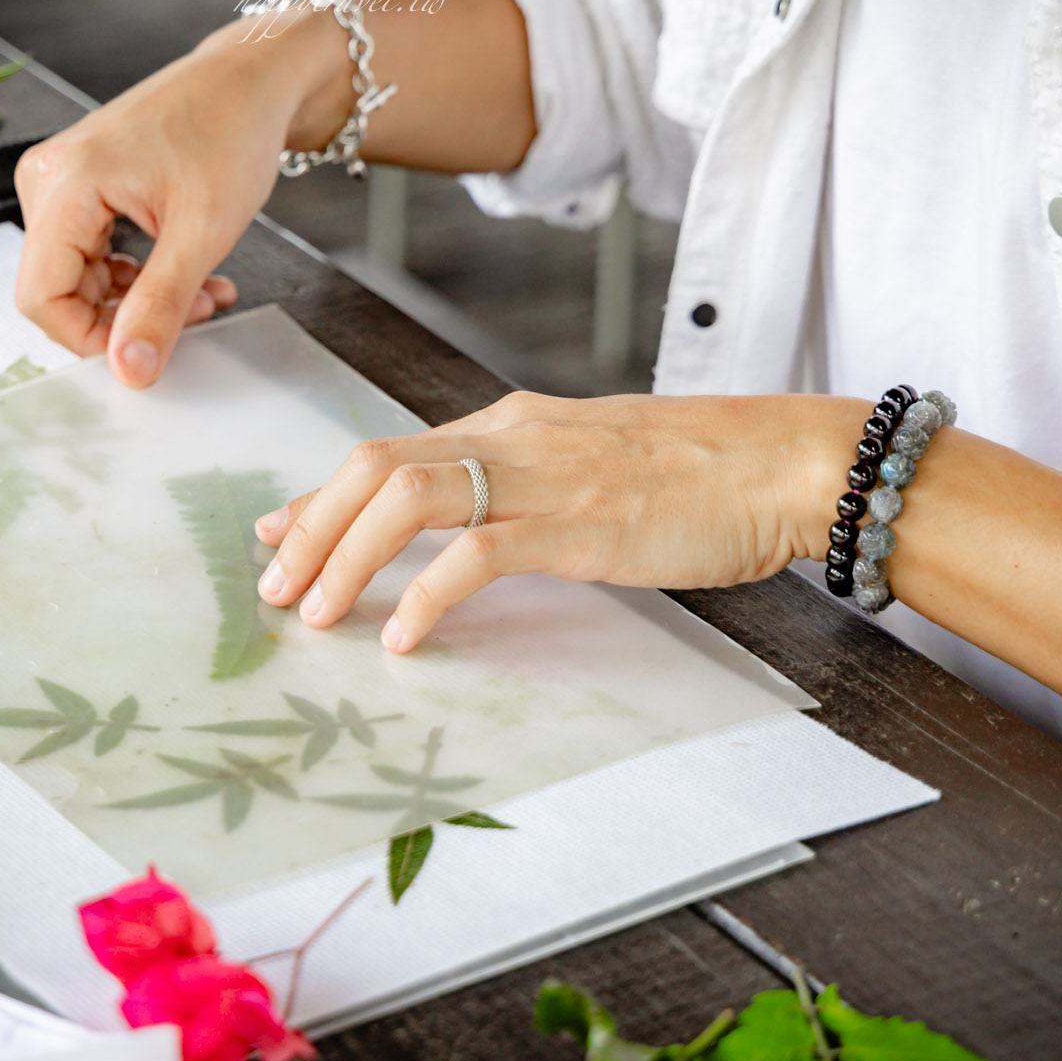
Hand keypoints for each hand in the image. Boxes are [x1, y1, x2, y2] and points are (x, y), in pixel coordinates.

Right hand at [12, 13, 344, 386]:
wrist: (249, 80)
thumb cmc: (230, 131)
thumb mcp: (202, 233)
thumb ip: (160, 306)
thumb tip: (131, 370)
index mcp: (64, 184)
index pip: (40, 296)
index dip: (89, 338)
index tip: (148, 348)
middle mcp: (48, 179)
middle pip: (59, 289)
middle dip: (126, 317)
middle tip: (197, 312)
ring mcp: (62, 181)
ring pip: (82, 277)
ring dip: (142, 299)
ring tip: (204, 294)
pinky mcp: (82, 186)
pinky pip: (95, 254)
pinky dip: (141, 275)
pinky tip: (189, 275)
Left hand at [252, 390, 863, 650]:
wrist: (786, 462)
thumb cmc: (703, 474)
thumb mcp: (593, 466)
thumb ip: (527, 483)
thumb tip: (476, 522)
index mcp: (511, 424)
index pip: (389, 452)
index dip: (321, 497)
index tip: (276, 533)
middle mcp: (512, 438)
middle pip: (374, 468)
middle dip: (311, 530)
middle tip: (275, 590)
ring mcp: (542, 478)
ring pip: (406, 500)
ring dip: (345, 558)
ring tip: (316, 613)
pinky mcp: (577, 524)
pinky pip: (476, 555)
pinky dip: (424, 594)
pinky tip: (403, 636)